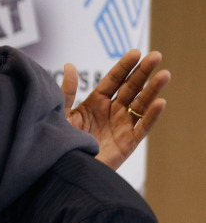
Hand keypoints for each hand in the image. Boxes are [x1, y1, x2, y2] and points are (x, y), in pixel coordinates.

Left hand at [62, 49, 170, 169]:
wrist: (63, 170)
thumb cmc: (59, 143)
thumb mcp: (61, 115)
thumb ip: (67, 93)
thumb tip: (69, 66)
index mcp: (95, 102)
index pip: (114, 80)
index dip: (125, 67)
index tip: (136, 53)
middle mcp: (111, 111)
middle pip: (131, 88)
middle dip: (143, 72)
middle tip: (155, 56)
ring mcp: (121, 126)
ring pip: (141, 104)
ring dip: (153, 90)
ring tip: (164, 74)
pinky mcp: (127, 143)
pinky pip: (143, 127)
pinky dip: (151, 115)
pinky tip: (159, 102)